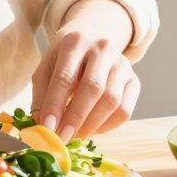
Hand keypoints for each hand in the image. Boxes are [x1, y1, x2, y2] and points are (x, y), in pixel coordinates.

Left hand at [30, 0, 139, 140]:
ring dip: (91, 124)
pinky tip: (92, 128)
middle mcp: (103, 48)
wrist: (94, 39)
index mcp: (75, 42)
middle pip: (93, 88)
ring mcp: (122, 64)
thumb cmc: (65, 59)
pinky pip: (125, 111)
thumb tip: (44, 126)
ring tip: (75, 133)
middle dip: (76, 118)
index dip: (55, 105)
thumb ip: (42, 96)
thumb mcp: (47, 68)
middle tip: (62, 137)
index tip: (47, 128)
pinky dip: (107, 126)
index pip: (65, 77)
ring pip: (112, 101)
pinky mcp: (134, 81)